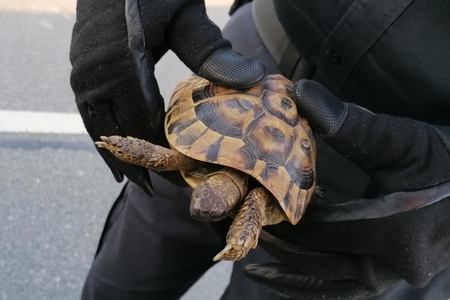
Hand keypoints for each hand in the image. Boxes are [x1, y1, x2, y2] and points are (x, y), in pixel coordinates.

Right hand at [70, 0, 265, 194]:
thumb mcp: (186, 15)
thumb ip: (212, 51)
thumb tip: (253, 79)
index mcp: (124, 62)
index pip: (146, 123)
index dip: (165, 153)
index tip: (184, 176)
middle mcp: (95, 71)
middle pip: (121, 131)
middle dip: (144, 162)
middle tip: (167, 187)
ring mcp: (81, 70)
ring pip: (98, 126)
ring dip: (117, 156)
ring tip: (137, 182)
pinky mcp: (78, 67)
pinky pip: (88, 111)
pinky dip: (102, 134)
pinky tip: (114, 150)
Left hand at [243, 80, 449, 298]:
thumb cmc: (443, 162)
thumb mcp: (400, 139)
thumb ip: (348, 122)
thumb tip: (298, 94)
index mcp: (395, 231)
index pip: (322, 228)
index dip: (285, 215)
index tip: (254, 200)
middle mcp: (391, 265)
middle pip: (318, 258)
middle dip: (279, 243)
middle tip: (243, 228)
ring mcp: (389, 278)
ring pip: (327, 283)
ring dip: (289, 273)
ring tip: (255, 265)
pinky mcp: (387, 279)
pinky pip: (341, 290)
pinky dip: (312, 287)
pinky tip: (288, 281)